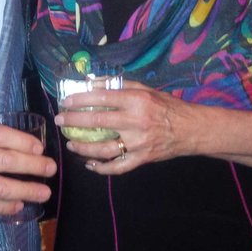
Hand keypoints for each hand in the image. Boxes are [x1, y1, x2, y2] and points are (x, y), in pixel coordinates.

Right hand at [0, 116, 55, 215]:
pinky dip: (4, 206)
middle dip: (33, 165)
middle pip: (6, 161)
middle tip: (51, 168)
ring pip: (0, 187)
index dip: (24, 141)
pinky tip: (18, 205)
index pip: (0, 136)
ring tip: (44, 192)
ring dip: (26, 189)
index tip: (39, 146)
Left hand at [56, 82, 194, 175]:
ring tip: (71, 143)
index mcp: (136, 100)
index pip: (102, 98)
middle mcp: (136, 121)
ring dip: (83, 147)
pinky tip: (89, 164)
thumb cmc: (167, 106)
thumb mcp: (146, 89)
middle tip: (60, 120)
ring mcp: (138, 142)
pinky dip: (102, 168)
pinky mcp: (142, 159)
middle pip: (98, 122)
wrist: (191, 129)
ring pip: (104, 148)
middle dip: (74, 121)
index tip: (66, 101)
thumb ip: (119, 85)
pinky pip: (118, 167)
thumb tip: (92, 82)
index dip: (81, 99)